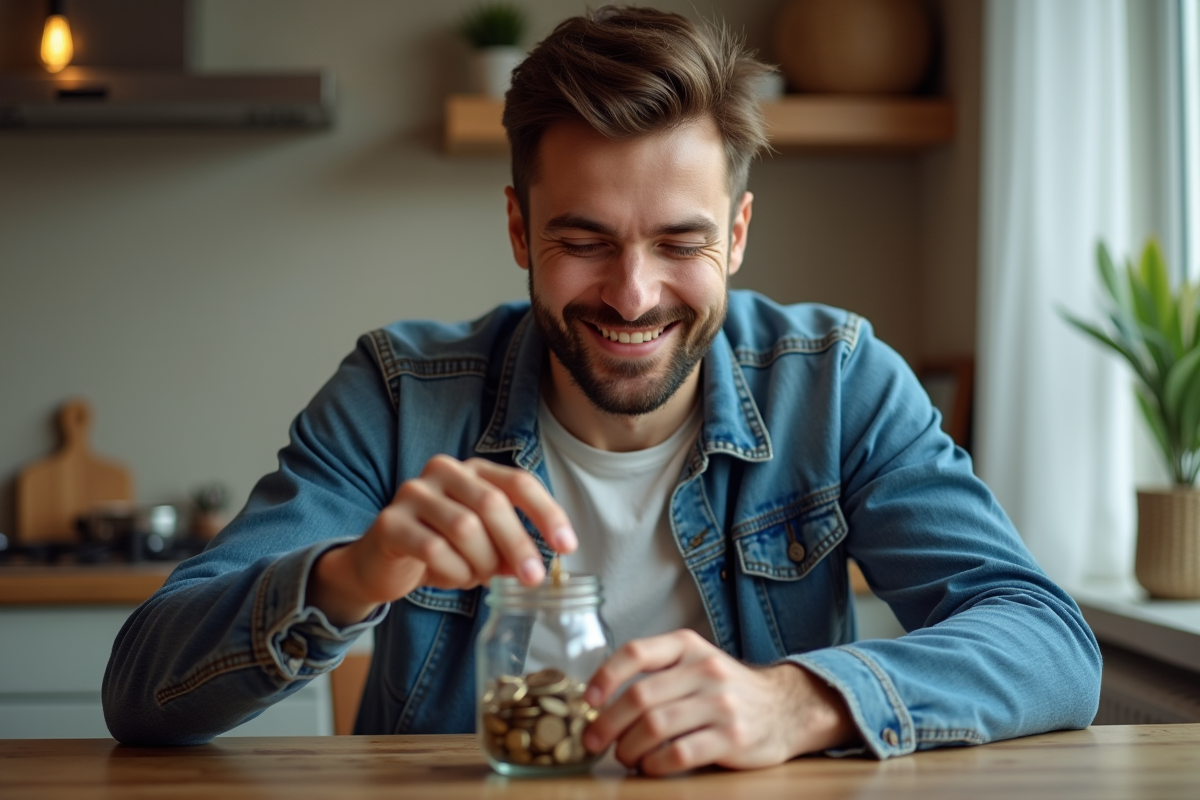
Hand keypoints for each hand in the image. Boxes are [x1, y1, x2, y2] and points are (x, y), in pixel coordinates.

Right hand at [308, 455, 576, 625]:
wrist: (379, 564)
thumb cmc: (438, 549)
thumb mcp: (482, 547)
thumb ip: (510, 549)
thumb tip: (542, 564)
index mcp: (474, 470)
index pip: (519, 482)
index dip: (547, 513)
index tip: (567, 547)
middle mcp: (444, 471)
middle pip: (492, 503)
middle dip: (518, 544)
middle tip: (532, 578)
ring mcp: (413, 493)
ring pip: (464, 527)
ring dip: (481, 562)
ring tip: (480, 578)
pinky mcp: (390, 521)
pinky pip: (433, 549)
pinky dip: (453, 572)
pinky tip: (455, 579)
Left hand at [582, 630, 857, 775]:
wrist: (785, 707)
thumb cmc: (726, 689)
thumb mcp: (695, 662)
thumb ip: (657, 672)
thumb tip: (601, 700)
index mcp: (688, 646)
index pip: (637, 653)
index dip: (605, 676)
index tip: (588, 700)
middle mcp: (705, 670)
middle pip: (640, 697)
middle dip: (608, 724)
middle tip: (594, 741)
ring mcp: (721, 704)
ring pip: (655, 726)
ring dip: (629, 748)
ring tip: (625, 756)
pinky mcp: (732, 737)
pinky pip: (679, 754)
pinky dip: (655, 764)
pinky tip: (650, 766)